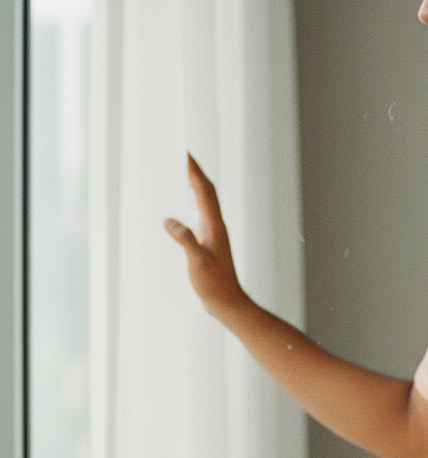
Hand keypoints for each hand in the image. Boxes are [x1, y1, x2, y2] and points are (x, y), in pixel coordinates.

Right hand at [164, 153, 248, 317]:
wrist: (227, 302)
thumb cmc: (214, 285)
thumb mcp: (197, 262)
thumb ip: (185, 241)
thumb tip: (170, 220)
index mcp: (214, 227)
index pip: (205, 192)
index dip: (195, 172)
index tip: (186, 154)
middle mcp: (216, 226)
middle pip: (207, 192)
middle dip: (196, 172)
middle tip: (184, 156)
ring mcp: (214, 234)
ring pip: (206, 202)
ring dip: (196, 184)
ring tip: (186, 172)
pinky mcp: (210, 242)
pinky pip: (202, 214)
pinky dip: (195, 202)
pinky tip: (188, 204)